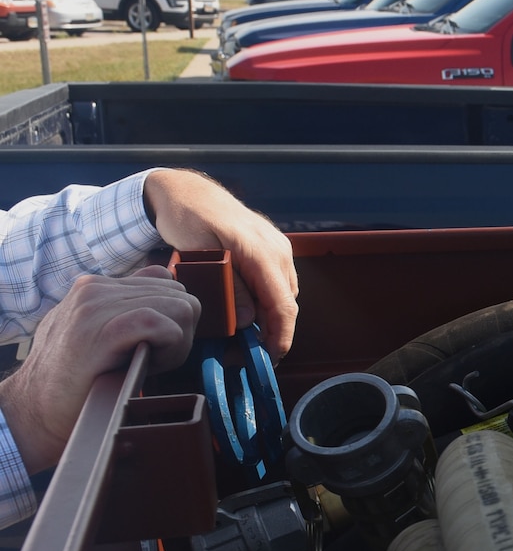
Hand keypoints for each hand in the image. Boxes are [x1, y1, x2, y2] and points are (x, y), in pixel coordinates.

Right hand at [0, 267, 197, 472]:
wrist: (38, 409)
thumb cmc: (79, 379)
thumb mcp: (104, 334)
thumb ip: (132, 310)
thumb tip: (174, 296)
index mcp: (98, 286)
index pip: (170, 284)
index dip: (176, 320)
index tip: (157, 347)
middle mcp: (96, 288)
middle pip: (181, 297)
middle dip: (181, 332)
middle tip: (153, 360)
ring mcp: (95, 306)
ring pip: (178, 308)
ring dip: (176, 344)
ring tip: (147, 363)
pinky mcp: (99, 332)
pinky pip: (159, 324)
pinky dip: (169, 348)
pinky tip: (148, 364)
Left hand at [142, 169, 298, 355]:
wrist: (187, 192)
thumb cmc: (188, 218)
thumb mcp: (201, 256)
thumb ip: (229, 288)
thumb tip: (249, 321)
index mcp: (263, 253)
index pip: (283, 305)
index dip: (281, 336)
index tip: (271, 358)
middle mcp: (278, 250)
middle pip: (287, 302)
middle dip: (273, 331)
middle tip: (248, 351)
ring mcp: (278, 248)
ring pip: (284, 294)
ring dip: (270, 316)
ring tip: (247, 333)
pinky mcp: (273, 248)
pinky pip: (278, 281)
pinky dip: (268, 300)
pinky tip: (249, 308)